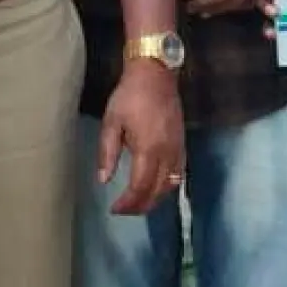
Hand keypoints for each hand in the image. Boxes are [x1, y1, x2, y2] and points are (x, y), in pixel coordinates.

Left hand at [97, 69, 186, 216]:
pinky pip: (178, 175)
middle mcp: (167, 154)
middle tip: (124, 211)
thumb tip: (103, 180)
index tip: (114, 210)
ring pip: (170, 185)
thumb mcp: (111, 123)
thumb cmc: (129, 97)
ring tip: (137, 204)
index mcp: (148, 149)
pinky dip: (167, 187)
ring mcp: (178, 150)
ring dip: (154, 199)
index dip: (128, 203)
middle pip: (157, 191)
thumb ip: (107, 153)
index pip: (140, 187)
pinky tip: (155, 189)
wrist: (156, 75)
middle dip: (140, 206)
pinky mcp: (183, 145)